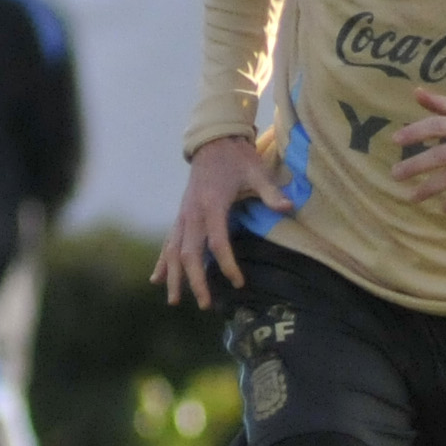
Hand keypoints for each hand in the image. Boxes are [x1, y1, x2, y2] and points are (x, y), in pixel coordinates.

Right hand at [159, 135, 291, 307]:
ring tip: (173, 301)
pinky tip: (156, 279)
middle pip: (189, 253)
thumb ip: (270, 191)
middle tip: (205, 304)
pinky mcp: (180, 215)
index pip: (217, 242)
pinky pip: (168, 242)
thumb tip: (289, 206)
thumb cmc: (236, 157)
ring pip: (173, 251)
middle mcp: (192, 213)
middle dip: (194, 280)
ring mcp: (183, 215)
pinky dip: (162, 261)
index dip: (227, 264)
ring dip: (173, 276)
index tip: (238, 283)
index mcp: (212, 205)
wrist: (212, 141)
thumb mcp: (256, 171)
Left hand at [389, 88, 445, 212]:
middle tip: (395, 175)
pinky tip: (443, 208)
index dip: (416, 132)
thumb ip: (442, 104)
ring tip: (412, 197)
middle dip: (416, 165)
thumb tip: (415, 92)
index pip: (438, 126)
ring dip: (432, 188)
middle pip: (443, 155)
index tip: (395, 140)